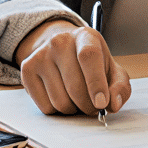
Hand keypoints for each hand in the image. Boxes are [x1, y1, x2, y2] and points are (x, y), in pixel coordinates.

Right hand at [15, 18, 131, 116]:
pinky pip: (45, 106)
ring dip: (73, 109)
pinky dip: (57, 110)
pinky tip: (62, 96)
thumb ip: (120, 87)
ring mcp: (41, 55)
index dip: (96, 83)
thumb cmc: (91, 63)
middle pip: (74, 86)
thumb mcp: (112, 70)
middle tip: (94, 107)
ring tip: (77, 99)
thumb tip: (113, 104)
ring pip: (59, 101)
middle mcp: (60, 42)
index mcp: (85, 37)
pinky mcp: (27, 69)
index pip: (89, 57)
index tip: (102, 104)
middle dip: (88, 105)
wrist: (62, 50)